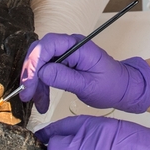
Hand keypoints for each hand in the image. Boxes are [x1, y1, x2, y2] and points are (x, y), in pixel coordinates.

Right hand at [19, 33, 149, 114]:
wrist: (123, 88)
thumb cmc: (111, 85)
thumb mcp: (88, 86)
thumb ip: (64, 78)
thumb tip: (42, 73)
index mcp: (78, 46)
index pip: (48, 46)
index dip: (34, 63)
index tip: (29, 83)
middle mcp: (69, 45)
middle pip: (39, 53)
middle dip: (31, 74)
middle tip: (27, 94)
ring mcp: (65, 53)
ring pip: (40, 64)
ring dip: (35, 84)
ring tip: (38, 103)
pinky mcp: (63, 63)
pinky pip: (45, 72)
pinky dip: (41, 86)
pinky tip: (42, 102)